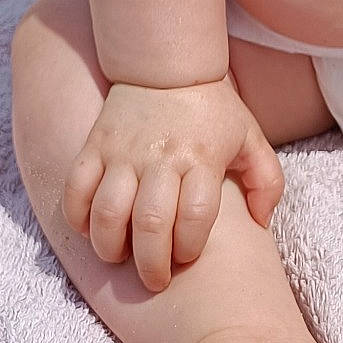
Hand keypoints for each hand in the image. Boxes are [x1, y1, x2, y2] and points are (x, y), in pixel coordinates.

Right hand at [62, 77, 283, 290]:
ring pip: (108, 212)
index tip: (187, 257)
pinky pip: (76, 188)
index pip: (195, 216)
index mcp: (201, 158)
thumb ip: (267, 181)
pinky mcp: (95, 145)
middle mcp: (161, 157)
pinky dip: (77, 217)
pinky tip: (90, 229)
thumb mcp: (250, 137)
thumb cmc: (212, 109)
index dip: (189, 248)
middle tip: (155, 280)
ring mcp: (124, 152)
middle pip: (150, 223)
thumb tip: (262, 223)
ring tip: (120, 257)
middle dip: (151, 265)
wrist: (166, 62)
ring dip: (110, 247)